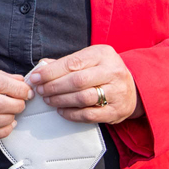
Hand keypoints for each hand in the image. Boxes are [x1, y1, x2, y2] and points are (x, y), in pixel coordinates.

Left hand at [28, 45, 142, 124]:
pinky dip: (71, 114)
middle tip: (40, 90)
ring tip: (48, 100)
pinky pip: (89, 115)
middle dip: (53, 86)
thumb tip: (40, 69)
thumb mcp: (89, 59)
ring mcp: (117, 93)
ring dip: (60, 100)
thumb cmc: (103, 71)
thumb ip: (67, 62)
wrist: (134, 88)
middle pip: (77, 81)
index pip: (72, 63)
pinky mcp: (117, 111)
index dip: (50, 72)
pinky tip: (61, 111)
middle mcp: (113, 72)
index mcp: (103, 54)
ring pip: (83, 98)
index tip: (35, 78)